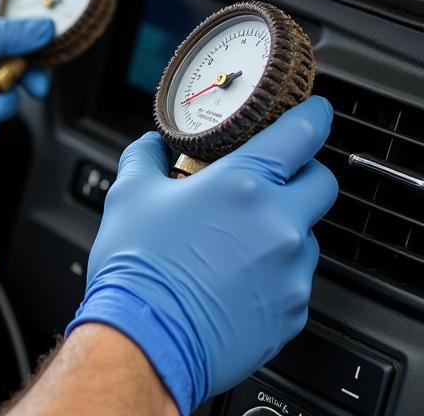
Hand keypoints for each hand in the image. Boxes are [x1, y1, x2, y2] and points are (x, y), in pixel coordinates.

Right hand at [66, 97, 337, 414]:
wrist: (147, 340)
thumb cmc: (139, 268)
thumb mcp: (130, 193)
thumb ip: (146, 156)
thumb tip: (150, 144)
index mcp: (243, 185)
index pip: (301, 135)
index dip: (312, 115)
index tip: (314, 111)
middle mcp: (278, 224)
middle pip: (321, 183)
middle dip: (303, 173)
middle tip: (273, 176)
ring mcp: (290, 271)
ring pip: (308, 233)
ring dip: (284, 226)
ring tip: (239, 237)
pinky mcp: (292, 311)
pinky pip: (295, 277)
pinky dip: (274, 270)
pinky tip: (236, 275)